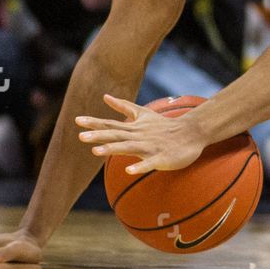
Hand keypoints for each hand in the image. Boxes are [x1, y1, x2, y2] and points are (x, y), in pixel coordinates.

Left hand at [76, 93, 204, 173]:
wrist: (192, 132)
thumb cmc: (166, 125)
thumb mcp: (144, 114)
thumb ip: (124, 106)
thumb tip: (105, 96)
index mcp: (134, 128)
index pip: (111, 125)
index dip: (94, 123)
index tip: (77, 121)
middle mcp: (139, 136)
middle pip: (116, 135)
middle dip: (99, 136)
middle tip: (80, 137)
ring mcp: (150, 147)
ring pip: (129, 148)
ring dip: (112, 149)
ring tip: (96, 152)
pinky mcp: (162, 157)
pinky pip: (149, 163)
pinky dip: (139, 166)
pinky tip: (128, 171)